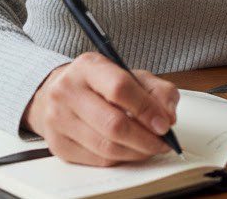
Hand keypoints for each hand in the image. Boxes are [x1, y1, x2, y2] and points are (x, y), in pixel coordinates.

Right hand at [22, 52, 179, 165]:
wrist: (58, 92)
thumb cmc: (98, 83)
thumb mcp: (129, 73)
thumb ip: (156, 89)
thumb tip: (168, 115)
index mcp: (88, 66)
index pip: (120, 88)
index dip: (146, 109)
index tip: (164, 123)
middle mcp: (68, 91)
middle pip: (113, 123)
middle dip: (145, 138)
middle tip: (162, 141)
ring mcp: (59, 120)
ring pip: (106, 147)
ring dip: (136, 151)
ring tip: (151, 147)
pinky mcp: (59, 145)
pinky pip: (98, 160)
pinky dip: (121, 158)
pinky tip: (130, 150)